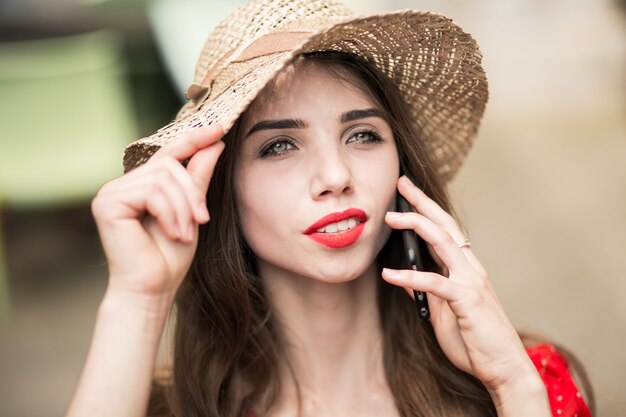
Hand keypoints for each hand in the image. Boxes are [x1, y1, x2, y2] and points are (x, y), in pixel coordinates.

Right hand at [91, 126, 224, 301]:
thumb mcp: (192, 212)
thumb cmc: (169, 256)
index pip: (169, 153)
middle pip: (169, 166)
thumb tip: (214, 144)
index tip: (219, 129)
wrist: (153, 289)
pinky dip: (170, 213)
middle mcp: (123, 184)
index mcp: (141, 185)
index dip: (194, 139)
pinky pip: (152, 192)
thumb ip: (198, 178)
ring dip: (183, 207)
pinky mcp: (107, 203)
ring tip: (186, 232)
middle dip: (192, 193)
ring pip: (162, 179)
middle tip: (202, 219)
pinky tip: (174, 233)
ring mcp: (111, 192)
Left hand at [382, 176, 539, 393]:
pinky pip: (435, 282)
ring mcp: (472, 282)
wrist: (505, 370)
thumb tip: (402, 278)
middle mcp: (472, 269)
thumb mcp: (442, 314)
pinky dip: (409, 276)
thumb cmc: (476, 343)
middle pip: (445, 225)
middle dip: (422, 202)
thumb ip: (425, 293)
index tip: (407, 193)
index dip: (427, 209)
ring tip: (390, 217)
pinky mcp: (467, 299)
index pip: (446, 231)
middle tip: (401, 183)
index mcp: (468, 270)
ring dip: (415, 225)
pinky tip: (388, 274)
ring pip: (443, 241)